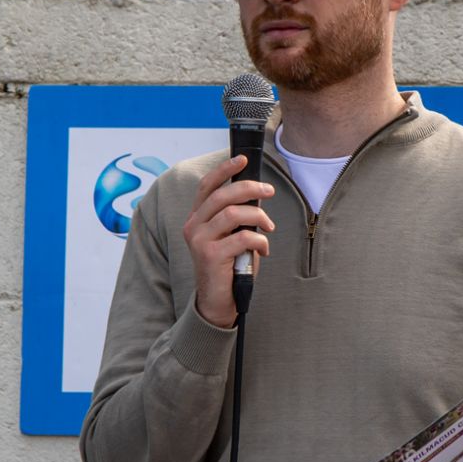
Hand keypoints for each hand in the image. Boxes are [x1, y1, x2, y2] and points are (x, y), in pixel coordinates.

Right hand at [182, 155, 274, 327]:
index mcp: (196, 218)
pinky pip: (242, 237)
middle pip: (222, 195)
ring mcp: (199, 241)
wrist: (219, 302)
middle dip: (249, 188)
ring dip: (258, 216)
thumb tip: (257, 194)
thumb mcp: (231, 236)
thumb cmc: (229, 267)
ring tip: (269, 227)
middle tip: (269, 191)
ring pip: (233, 214)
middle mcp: (193, 226)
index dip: (224, 170)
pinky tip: (263, 249)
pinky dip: (259, 240)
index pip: (206, 186)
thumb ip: (237, 216)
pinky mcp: (210, 255)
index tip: (242, 159)